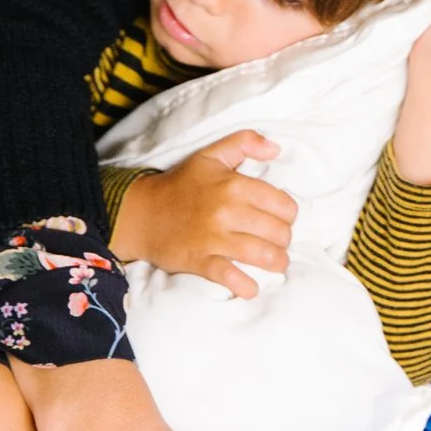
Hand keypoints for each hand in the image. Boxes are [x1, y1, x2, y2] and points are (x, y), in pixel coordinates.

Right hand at [109, 134, 295, 296]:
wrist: (141, 213)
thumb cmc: (182, 184)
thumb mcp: (211, 155)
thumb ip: (245, 142)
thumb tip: (276, 148)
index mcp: (235, 184)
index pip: (284, 206)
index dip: (288, 215)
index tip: (280, 218)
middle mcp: (227, 211)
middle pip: (279, 233)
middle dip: (284, 240)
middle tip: (277, 241)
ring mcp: (213, 238)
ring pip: (263, 256)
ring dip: (276, 263)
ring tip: (275, 262)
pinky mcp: (199, 261)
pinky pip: (230, 277)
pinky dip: (245, 286)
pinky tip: (251, 287)